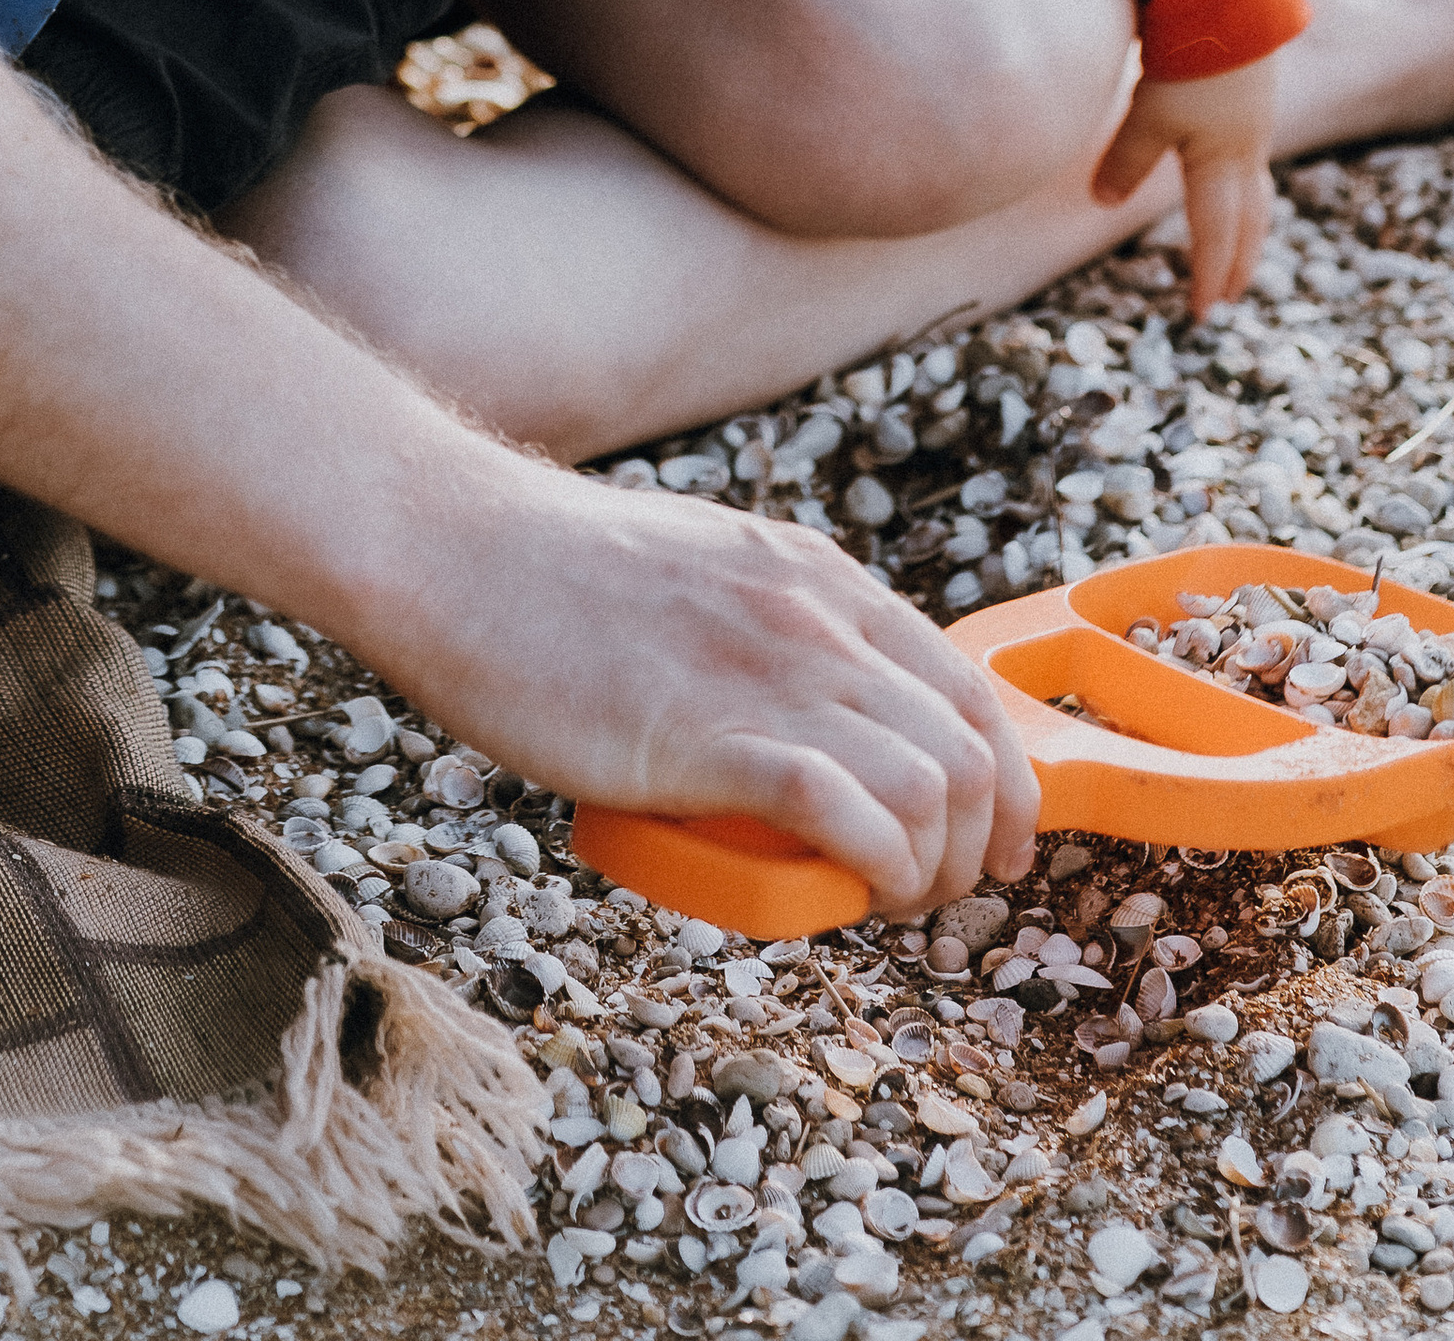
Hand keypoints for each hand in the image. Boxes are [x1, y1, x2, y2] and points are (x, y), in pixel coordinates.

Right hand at [411, 473, 1037, 913]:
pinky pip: (850, 815)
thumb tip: (785, 704)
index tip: (990, 843)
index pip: (963, 689)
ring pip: (929, 789)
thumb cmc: (546, 575)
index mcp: (813, 577)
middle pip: (965, 751)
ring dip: (931, 871)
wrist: (452, 548)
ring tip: (887, 905)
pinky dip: (879, 868)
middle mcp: (814, 618)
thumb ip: (758, 621)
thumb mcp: (699, 568)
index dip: (1000, 783)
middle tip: (930, 897)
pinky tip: (857, 893)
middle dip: (974, 846)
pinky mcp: (710, 736)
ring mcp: (768, 672)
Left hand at [1090, 51, 1278, 315]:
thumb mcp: (1149, 114)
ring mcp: (1255, 121)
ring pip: (1256, 189)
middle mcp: (1247, 149)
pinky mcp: (1254, 95)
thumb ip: (1126, 159)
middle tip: (1230, 294)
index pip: (1217, 234)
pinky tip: (1230, 173)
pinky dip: (1244, 184)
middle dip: (1240, 260)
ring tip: (1238, 243)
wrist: (1231, 0)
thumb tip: (1101, 203)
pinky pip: (1252, 157)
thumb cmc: (1189, 61)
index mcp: (1223, 163)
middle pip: (1250, 220)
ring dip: (1247, 224)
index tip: (1200, 314)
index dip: (1208, 275)